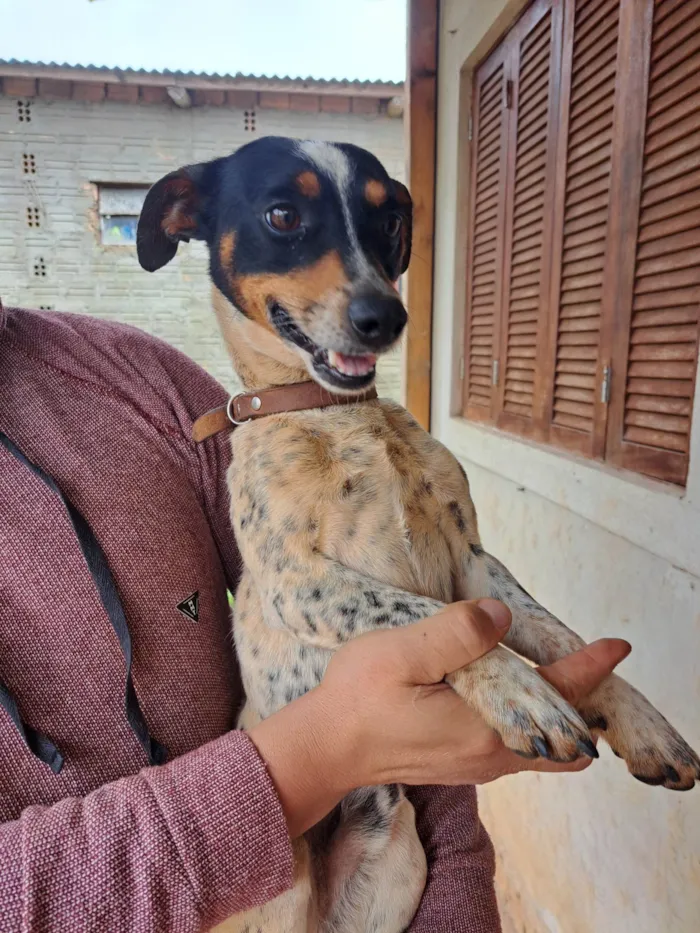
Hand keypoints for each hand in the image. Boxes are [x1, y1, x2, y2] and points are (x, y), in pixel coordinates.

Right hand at [248, 601, 630, 836]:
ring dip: (557, 713)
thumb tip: (500, 617)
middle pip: (566, 740)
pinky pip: (518, 748)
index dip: (590, 669)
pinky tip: (510, 690)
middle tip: (586, 662)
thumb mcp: (402, 653)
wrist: (323, 749)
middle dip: (584, 703)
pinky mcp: (462, 764)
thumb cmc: (357, 699)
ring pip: (544, 748)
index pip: (557, 698)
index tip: (615, 645)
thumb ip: (456, 634)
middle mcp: (490, 756)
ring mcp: (477, 765)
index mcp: (484, 729)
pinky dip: (531, 721)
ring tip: (553, 670)